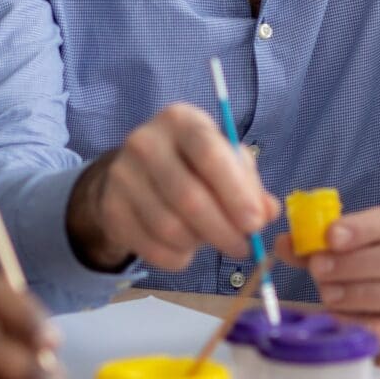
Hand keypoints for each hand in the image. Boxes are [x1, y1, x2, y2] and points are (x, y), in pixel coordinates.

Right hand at [66, 103, 276, 272]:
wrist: (133, 174)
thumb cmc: (192, 164)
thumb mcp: (225, 162)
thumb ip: (250, 186)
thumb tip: (268, 212)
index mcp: (181, 120)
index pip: (209, 153)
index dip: (235, 192)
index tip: (255, 223)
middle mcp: (145, 142)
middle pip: (188, 198)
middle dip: (223, 231)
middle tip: (244, 248)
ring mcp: (123, 175)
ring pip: (170, 228)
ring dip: (201, 244)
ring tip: (212, 240)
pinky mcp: (111, 209)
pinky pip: (152, 248)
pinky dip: (178, 258)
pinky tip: (187, 249)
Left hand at [272, 204, 379, 352]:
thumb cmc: (377, 256)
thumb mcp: (355, 240)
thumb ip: (319, 242)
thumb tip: (285, 244)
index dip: (362, 229)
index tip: (329, 236)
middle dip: (352, 264)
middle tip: (317, 268)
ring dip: (356, 294)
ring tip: (326, 292)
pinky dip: (360, 325)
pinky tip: (336, 318)